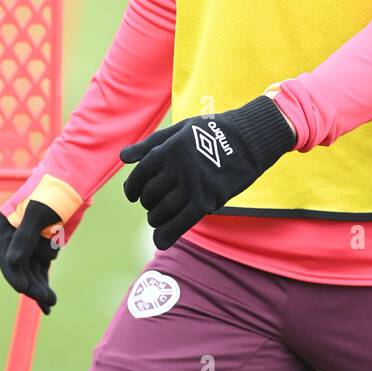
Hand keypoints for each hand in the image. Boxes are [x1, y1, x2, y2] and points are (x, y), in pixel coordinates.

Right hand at [0, 200, 63, 314]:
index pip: (5, 257)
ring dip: (39, 288)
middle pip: (19, 268)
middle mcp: (14, 237)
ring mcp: (29, 243)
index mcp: (6, 226)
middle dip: (31, 285)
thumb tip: (12, 262)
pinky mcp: (43, 247)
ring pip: (31, 272)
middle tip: (45, 299)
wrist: (75, 183)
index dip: (14, 275)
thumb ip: (25, 237)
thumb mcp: (38, 212)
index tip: (24, 289)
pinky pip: (41, 270)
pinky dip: (44, 283)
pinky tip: (48, 301)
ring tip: (50, 303)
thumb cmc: (53, 191)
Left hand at [119, 95, 294, 249]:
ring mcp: (192, 185)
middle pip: (150, 195)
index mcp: (168, 149)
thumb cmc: (212, 132)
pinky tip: (160, 240)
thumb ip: (150, 145)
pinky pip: (181, 222)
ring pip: (162, 211)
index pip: (140, 174)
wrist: (249, 139)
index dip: (132, 188)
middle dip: (147, 203)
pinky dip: (167, 234)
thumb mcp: (179, 130)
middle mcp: (177, 168)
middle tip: (153, 204)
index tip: (133, 196)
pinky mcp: (207, 200)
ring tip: (158, 217)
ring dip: (156, 218)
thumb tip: (122, 157)